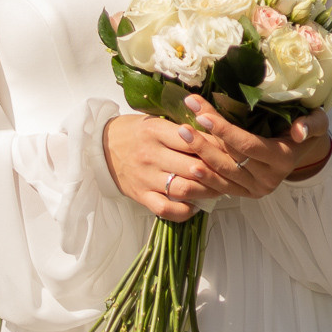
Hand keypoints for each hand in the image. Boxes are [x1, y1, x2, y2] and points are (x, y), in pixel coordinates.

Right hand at [102, 112, 241, 221]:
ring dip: (207, 192)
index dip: (216, 147)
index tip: (229, 150)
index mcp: (155, 131)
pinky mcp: (141, 195)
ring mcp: (145, 177)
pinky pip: (167, 209)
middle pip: (194, 167)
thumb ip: (182, 127)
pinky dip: (185, 210)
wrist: (101, 147)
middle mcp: (150, 154)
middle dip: (217, 172)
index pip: (194, 140)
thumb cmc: (135, 132)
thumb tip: (216, 133)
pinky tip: (194, 205)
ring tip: (218, 189)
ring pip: (184, 189)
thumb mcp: (155, 120)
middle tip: (230, 173)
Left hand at [174, 95, 330, 200]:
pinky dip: (203, 178)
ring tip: (180, 137)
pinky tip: (187, 166)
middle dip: (204, 141)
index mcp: (283, 159)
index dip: (224, 131)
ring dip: (199, 156)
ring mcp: (257, 189)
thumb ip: (311, 124)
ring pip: (222, 174)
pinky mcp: (246, 194)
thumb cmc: (306, 128)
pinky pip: (221, 187)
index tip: (201, 114)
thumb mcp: (317, 121)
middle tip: (181, 124)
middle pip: (230, 159)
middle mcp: (269, 179)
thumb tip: (298, 132)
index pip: (248, 145)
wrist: (303, 151)